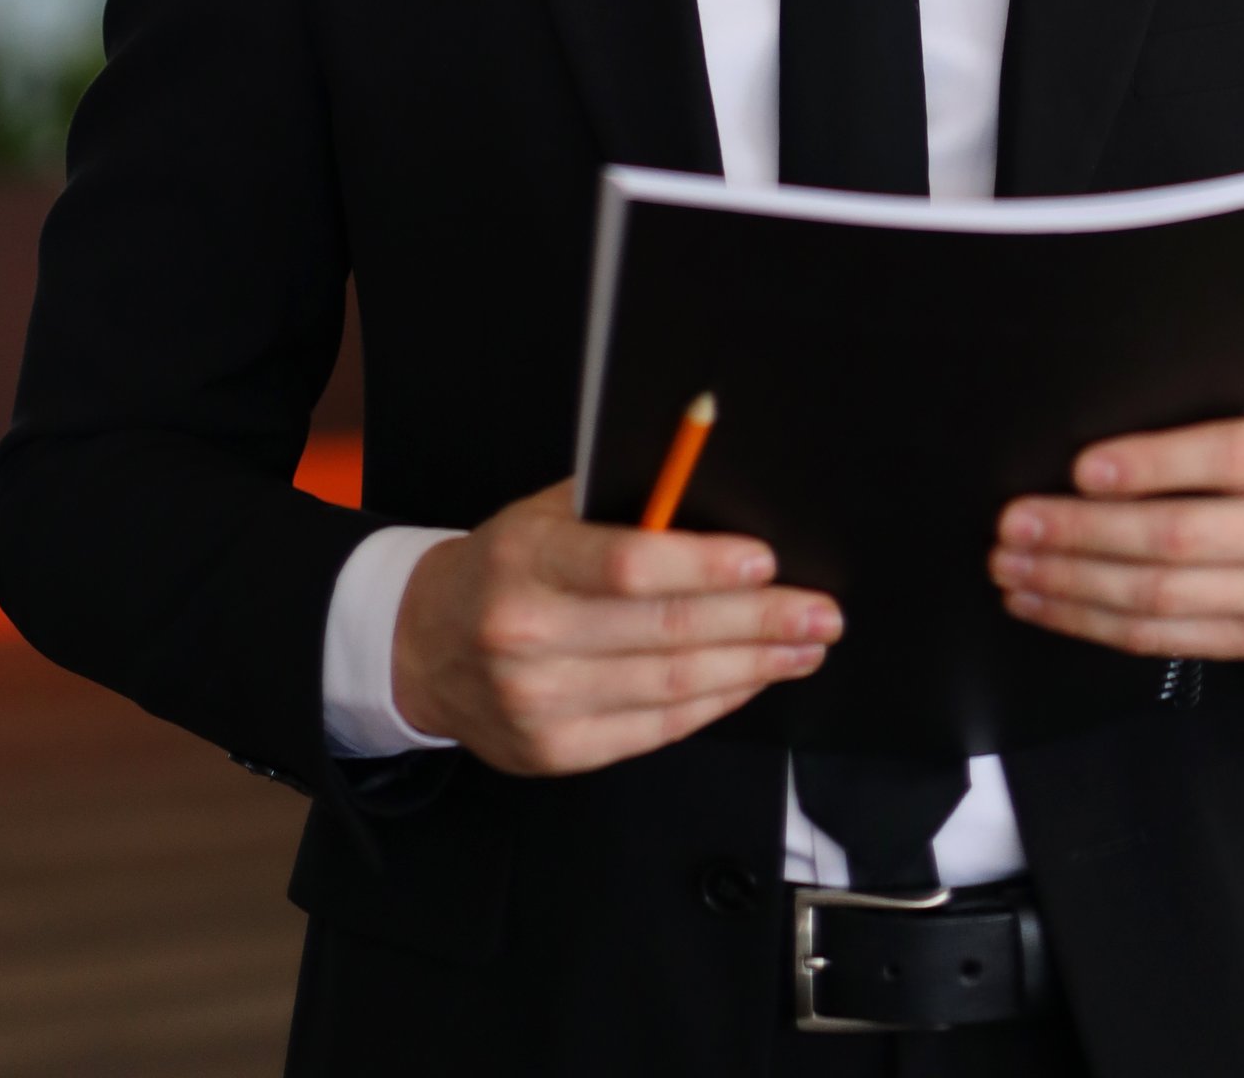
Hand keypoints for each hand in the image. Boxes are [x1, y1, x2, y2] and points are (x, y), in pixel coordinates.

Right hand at [389, 479, 840, 774]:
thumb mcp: (544, 515)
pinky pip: (656, 728)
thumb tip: (709, 490)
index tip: (765, 559)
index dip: (703, 564)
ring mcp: (541, 704)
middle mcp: (528, 637)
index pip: (626, 564)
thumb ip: (619, 507)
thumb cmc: (505, 567)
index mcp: (526, 561)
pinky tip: (750, 679)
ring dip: (752, 667)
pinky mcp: (557, 752)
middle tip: (818, 611)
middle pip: (665, 633)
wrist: (426, 646)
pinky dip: (714, 702)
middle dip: (758, 622)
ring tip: (803, 645)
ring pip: (671, 687)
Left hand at [988, 372, 1243, 660]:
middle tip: (1014, 524)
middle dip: (1083, 535)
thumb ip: (1200, 402)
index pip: (1226, 459)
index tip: (1079, 468)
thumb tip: (1094, 410)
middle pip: (1178, 540)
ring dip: (1073, 587)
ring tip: (1012, 567)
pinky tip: (1045, 603)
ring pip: (1161, 600)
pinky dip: (1094, 624)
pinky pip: (1165, 639)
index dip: (1150, 465)